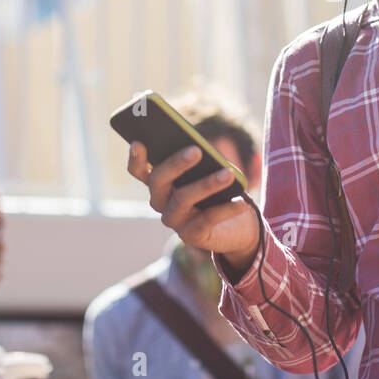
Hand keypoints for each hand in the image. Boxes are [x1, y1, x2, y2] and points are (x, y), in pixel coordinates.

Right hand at [127, 142, 259, 273]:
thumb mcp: (210, 170)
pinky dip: (226, 209)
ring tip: (229, 174)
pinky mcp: (191, 235)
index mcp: (159, 182)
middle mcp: (160, 201)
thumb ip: (202, 159)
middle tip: (196, 150)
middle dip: (176, 164)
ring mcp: (174, 220)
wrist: (236, 226)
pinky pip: (207, 219)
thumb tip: (204, 151)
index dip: (136, 158)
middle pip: (159, 181)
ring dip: (207, 184)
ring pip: (183, 198)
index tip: (138, 142)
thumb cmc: (218, 190)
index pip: (139, 170)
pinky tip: (242, 202)